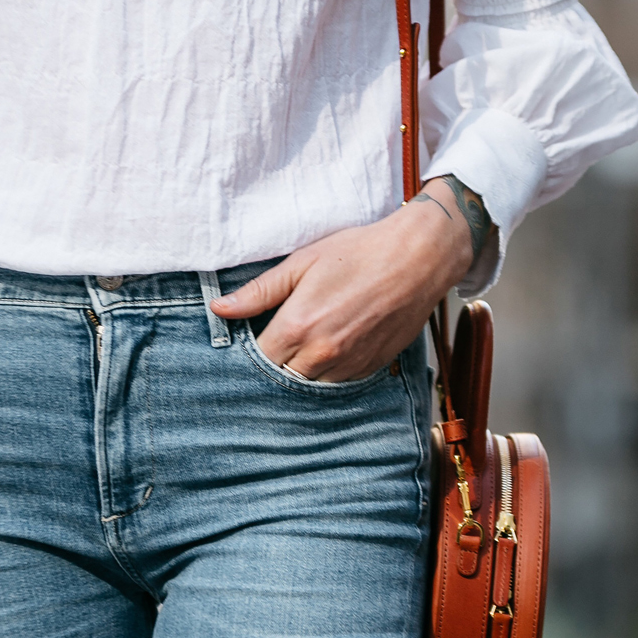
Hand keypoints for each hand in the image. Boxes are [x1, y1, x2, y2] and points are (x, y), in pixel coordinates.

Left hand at [210, 177, 481, 381]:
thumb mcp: (302, 263)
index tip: (251, 338)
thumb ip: (259, 291)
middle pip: (281, 377)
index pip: (257, 359)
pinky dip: (328, 372)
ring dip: (301, 370)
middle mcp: (322, 353)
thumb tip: (220, 308)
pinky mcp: (370, 368)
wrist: (418, 258)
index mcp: (299, 326)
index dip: (250, 351)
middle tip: (277, 342)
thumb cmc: (359, 252)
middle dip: (274, 363)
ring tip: (304, 344)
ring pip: (310, 385)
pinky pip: (337, 383)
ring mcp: (348, 364)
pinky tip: (330, 347)